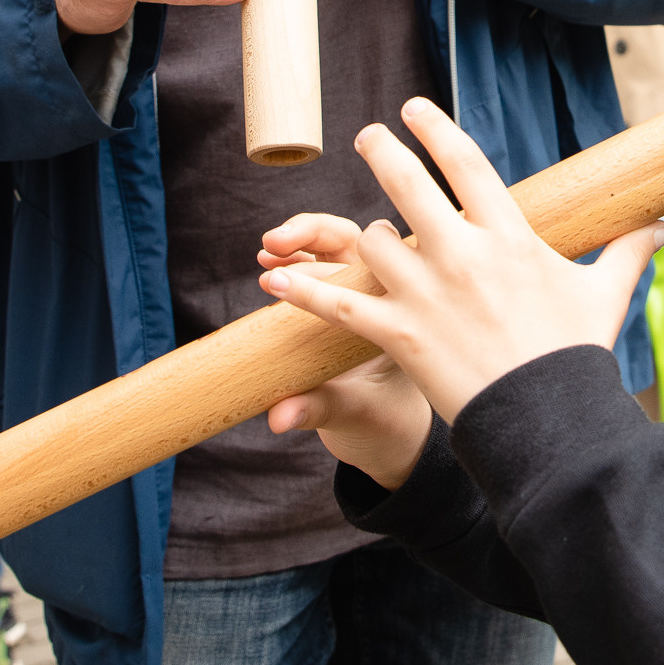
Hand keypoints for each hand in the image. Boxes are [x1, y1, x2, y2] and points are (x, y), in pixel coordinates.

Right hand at [258, 213, 433, 489]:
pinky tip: (265, 260)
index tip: (275, 282)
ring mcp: (360, 292)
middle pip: (353, 241)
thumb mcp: (353, 414)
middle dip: (310, 234)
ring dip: (299, 239)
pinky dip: (293, 256)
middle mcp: (381, 296)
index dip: (319, 272)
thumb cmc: (383, 419)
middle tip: (271, 244)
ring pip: (334, 243)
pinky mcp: (339, 297)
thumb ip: (316, 410)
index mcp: (398, 317)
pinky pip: (320, 262)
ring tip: (266, 251)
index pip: (369, 270)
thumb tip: (277, 417)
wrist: (392, 430)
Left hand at [260, 98, 663, 424]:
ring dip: (362, 238)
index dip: (435, 129)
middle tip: (369, 135)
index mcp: (509, 235)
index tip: (413, 108)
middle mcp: (462, 252)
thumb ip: (628, 252)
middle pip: (408, 182)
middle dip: (382, 150)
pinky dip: (305, 291)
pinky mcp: (399, 333)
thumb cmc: (576, 355)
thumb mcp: (605, 295)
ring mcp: (426, 291)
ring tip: (355, 237)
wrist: (548, 418)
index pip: (466, 162)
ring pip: (373, 241)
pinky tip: (275, 277)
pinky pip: (340, 304)